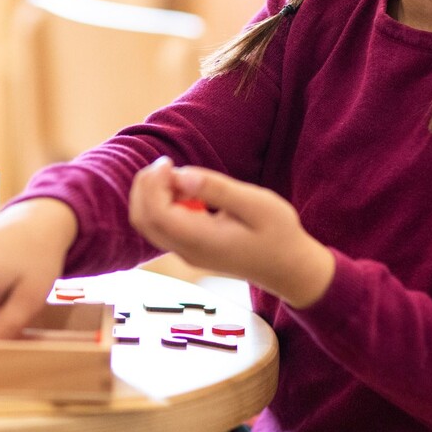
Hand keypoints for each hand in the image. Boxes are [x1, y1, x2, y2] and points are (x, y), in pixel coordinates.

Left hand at [129, 157, 334, 308]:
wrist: (289, 268)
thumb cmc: (279, 235)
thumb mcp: (256, 204)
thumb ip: (217, 189)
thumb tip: (181, 176)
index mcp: (200, 240)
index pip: (156, 213)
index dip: (153, 184)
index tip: (170, 163)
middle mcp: (186, 250)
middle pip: (142, 219)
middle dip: (145, 187)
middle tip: (168, 164)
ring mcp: (185, 252)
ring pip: (147, 223)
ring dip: (152, 194)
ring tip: (178, 176)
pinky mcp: (189, 248)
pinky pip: (161, 225)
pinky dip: (162, 203)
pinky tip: (186, 191)